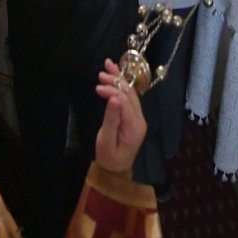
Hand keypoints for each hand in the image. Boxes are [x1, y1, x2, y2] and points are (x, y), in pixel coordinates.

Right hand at [93, 59, 146, 175]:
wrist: (115, 171)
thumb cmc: (108, 157)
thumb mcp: (106, 140)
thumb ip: (111, 119)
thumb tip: (113, 98)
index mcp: (135, 126)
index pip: (125, 101)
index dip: (112, 91)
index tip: (98, 87)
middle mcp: (140, 119)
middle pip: (130, 94)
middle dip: (117, 80)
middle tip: (102, 70)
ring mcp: (138, 118)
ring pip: (130, 94)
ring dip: (119, 80)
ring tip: (107, 66)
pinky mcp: (133, 118)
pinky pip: (128, 99)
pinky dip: (120, 87)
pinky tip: (113, 78)